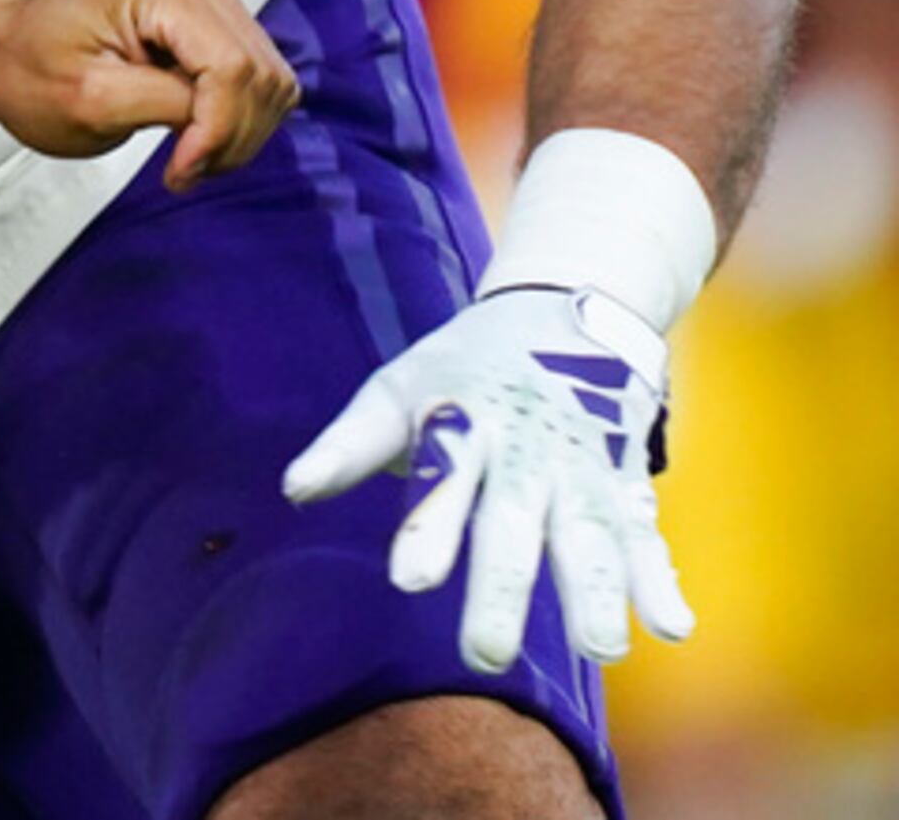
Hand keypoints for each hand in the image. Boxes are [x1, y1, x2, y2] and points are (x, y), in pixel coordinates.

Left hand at [0, 0, 297, 184]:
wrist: (4, 45)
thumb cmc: (28, 72)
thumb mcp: (90, 101)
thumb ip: (169, 104)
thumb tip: (228, 118)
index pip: (232, 68)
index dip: (218, 131)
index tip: (180, 172)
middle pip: (259, 73)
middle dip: (230, 136)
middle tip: (182, 170)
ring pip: (267, 76)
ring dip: (235, 130)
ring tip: (183, 154)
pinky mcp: (209, 5)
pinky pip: (254, 71)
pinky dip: (231, 113)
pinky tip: (187, 127)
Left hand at [283, 286, 690, 671]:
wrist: (564, 314)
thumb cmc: (461, 368)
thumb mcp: (400, 387)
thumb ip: (352, 444)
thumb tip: (292, 490)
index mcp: (464, 424)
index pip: (441, 480)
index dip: (427, 530)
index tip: (410, 582)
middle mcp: (525, 453)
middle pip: (514, 524)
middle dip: (503, 589)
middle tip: (486, 655)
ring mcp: (580, 471)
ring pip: (590, 535)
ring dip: (596, 592)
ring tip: (601, 649)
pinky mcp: (623, 487)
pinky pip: (645, 536)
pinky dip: (661, 580)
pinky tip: (675, 627)